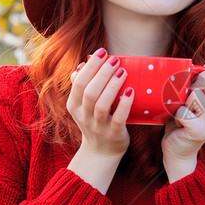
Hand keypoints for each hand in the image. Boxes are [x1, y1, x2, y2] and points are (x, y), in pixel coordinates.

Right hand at [66, 49, 133, 191]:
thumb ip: (81, 87)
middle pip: (89, 92)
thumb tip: (82, 65)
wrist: (101, 152)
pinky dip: (124, 105)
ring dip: (112, 86)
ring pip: (101, 105)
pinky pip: (118, 119)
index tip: (102, 52)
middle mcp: (84, 116)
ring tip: (122, 71)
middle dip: (102, 73)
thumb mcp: (82, 106)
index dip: (90, 66)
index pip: (78, 83)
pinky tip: (130, 92)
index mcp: (74, 106)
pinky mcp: (113, 134)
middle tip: (115, 59)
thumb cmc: (95, 122)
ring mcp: (98, 127)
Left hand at [162, 55, 204, 181]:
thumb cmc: (183, 121)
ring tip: (181, 113)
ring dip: (181, 102)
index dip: (201, 78)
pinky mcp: (201, 130)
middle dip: (190, 88)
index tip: (192, 91)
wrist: (177, 151)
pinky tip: (177, 123)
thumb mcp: (193, 96)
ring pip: (194, 95)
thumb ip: (204, 77)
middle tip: (184, 103)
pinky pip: (183, 111)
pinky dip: (175, 114)